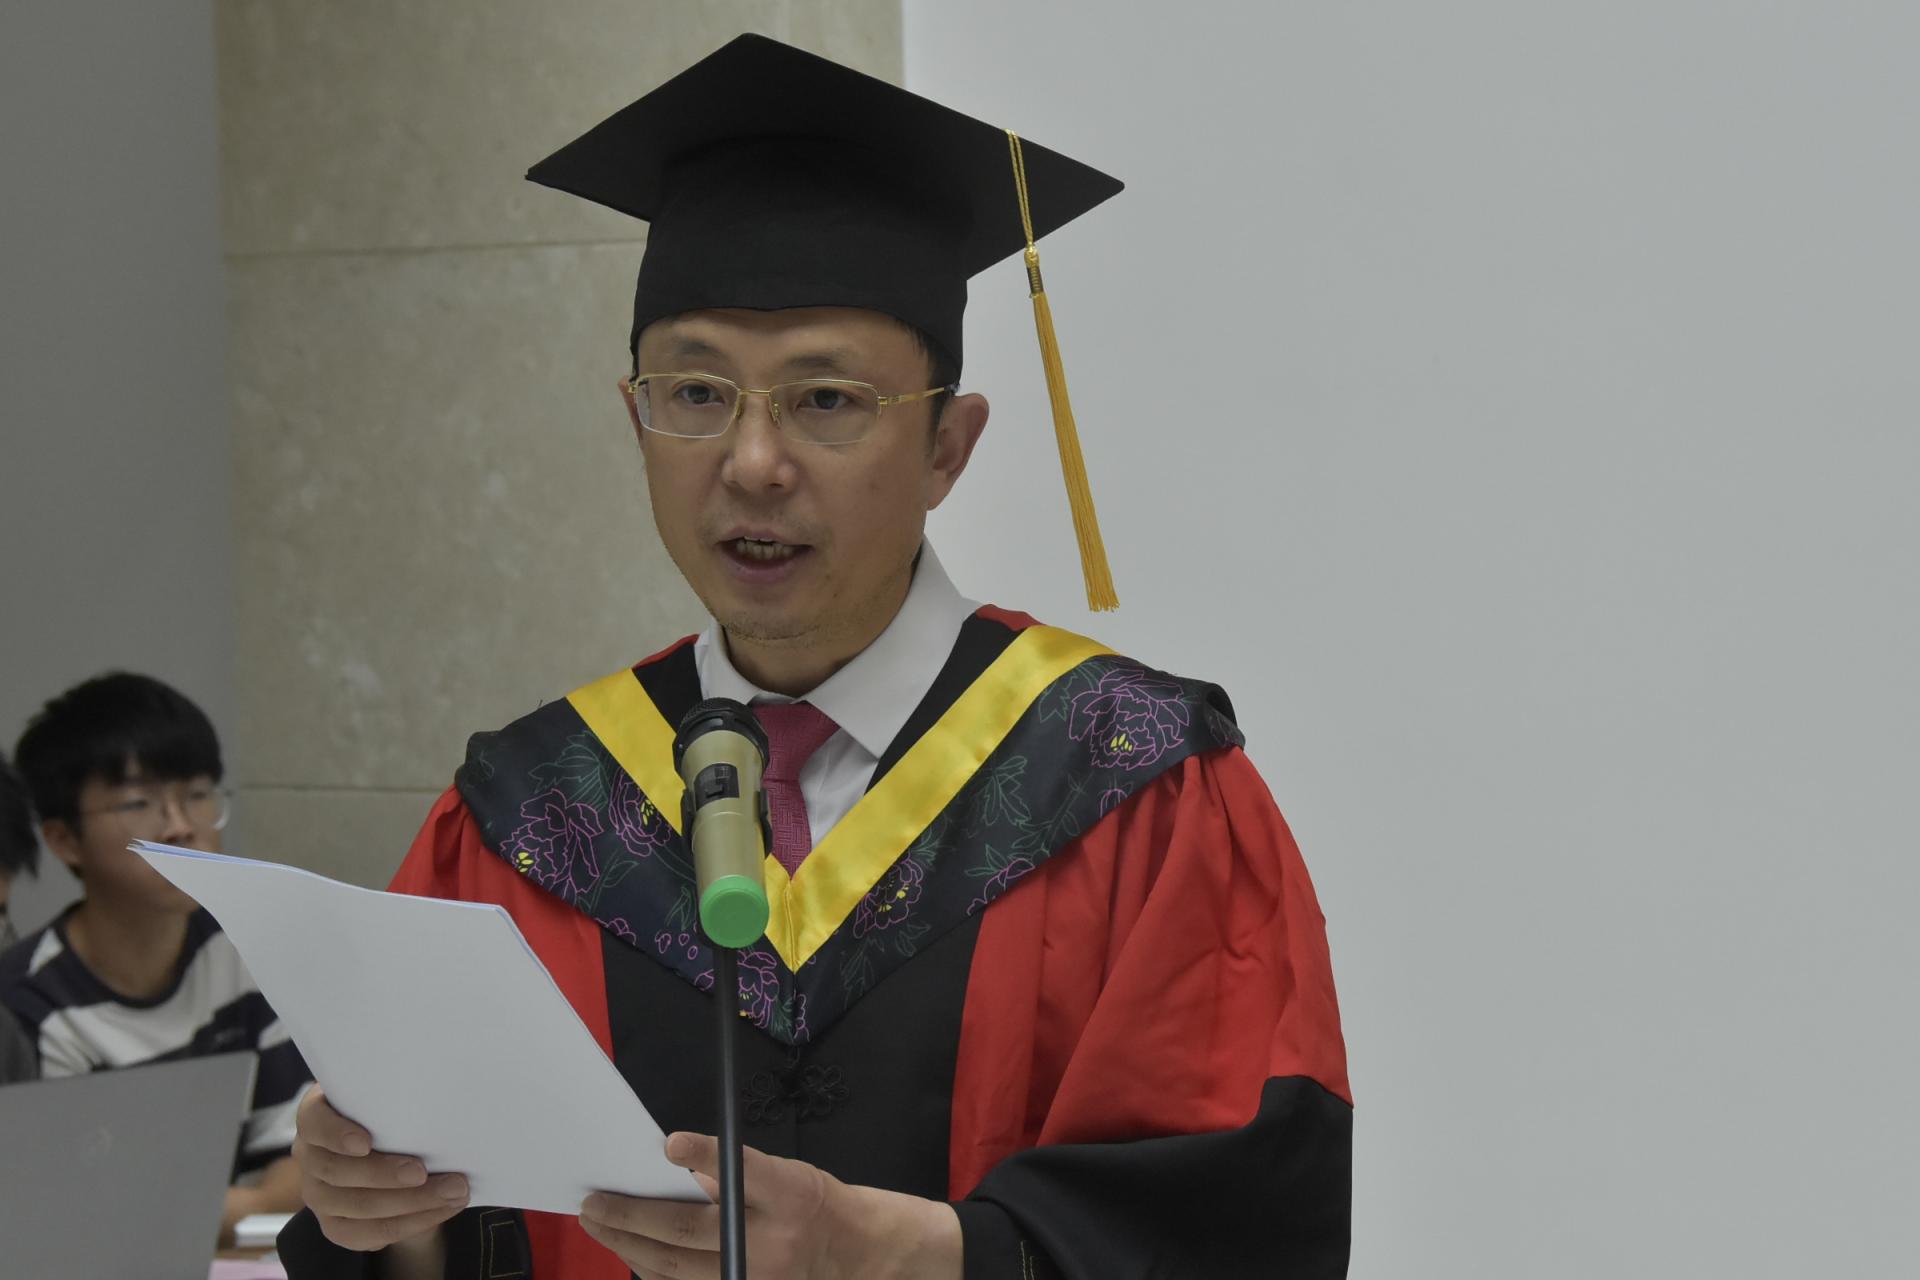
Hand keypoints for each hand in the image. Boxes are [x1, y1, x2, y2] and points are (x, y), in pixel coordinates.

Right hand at [292, 1086, 469, 1251]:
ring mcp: (318, 1194)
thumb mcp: (387, 1097)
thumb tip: (439, 1100)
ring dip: (411, 1203)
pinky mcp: (334, 1224)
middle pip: (338, 1172)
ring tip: (452, 1192)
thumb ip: (396, 1098)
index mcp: (316, 1117)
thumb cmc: (388, 1113)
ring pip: (357, 1207)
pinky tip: (440, 1210)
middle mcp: (310, 1157)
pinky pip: (366, 1234)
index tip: (365, 1143)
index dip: (336, 1134)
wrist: (389, 1151)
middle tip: (424, 1172)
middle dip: (385, 1175)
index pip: (314, 1122)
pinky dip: (409, 1224)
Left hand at [578, 1132, 960, 1279]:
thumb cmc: (810, 1200)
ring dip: (627, 1244)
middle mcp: (767, 1241)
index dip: (705, 1157)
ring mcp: (750, 1275)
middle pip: (687, 1232)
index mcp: (786, 1194)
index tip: (668, 1143)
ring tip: (598, 1222)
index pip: (741, 1172)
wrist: (849, 1251)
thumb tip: (671, 1168)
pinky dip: (648, 1267)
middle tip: (593, 1202)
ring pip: (672, 1266)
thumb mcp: (784, 1173)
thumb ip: (734, 1172)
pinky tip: (628, 1249)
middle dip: (631, 1217)